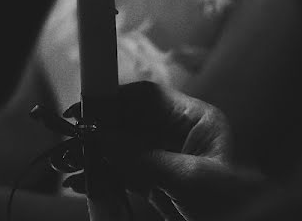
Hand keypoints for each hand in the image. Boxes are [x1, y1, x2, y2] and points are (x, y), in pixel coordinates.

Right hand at [66, 82, 266, 220]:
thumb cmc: (234, 203)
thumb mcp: (188, 179)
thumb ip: (142, 158)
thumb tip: (100, 140)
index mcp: (195, 120)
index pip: (147, 97)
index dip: (115, 99)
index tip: (86, 109)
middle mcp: (179, 136)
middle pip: (129, 122)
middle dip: (98, 131)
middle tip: (69, 140)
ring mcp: (168, 161)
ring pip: (122, 150)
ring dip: (95, 156)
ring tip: (67, 166)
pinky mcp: (161, 186)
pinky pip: (125, 175)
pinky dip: (103, 178)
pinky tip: (82, 183)